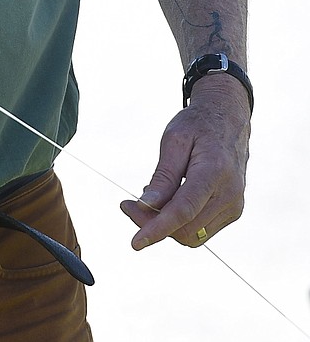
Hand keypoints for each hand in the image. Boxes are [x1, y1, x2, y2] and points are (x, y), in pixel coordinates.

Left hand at [120, 74, 250, 249]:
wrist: (229, 120)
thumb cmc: (197, 125)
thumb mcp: (174, 139)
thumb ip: (163, 175)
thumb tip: (146, 206)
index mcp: (215, 171)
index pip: (183, 211)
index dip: (157, 228)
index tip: (135, 242)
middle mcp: (230, 194)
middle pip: (185, 228)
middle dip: (152, 223)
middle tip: (128, 204)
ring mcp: (234, 206)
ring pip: (192, 235)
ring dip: (165, 226)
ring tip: (148, 199)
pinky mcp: (233, 212)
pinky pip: (200, 230)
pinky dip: (179, 223)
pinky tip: (167, 201)